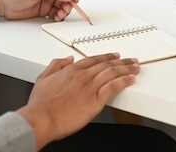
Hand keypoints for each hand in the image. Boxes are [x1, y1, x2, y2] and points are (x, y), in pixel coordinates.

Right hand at [17, 53, 139, 149]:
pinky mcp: (95, 101)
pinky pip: (114, 87)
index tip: (115, 56)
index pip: (94, 60)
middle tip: (130, 60)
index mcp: (71, 70)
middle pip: (107, 64)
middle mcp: (83, 76)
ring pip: (113, 73)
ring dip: (126, 69)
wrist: (40, 120)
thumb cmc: (40, 104)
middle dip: (121, 61)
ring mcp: (90, 87)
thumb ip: (56, 65)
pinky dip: (124, 81)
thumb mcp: (42, 78)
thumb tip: (67, 59)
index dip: (106, 57)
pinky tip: (131, 79)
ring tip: (135, 67)